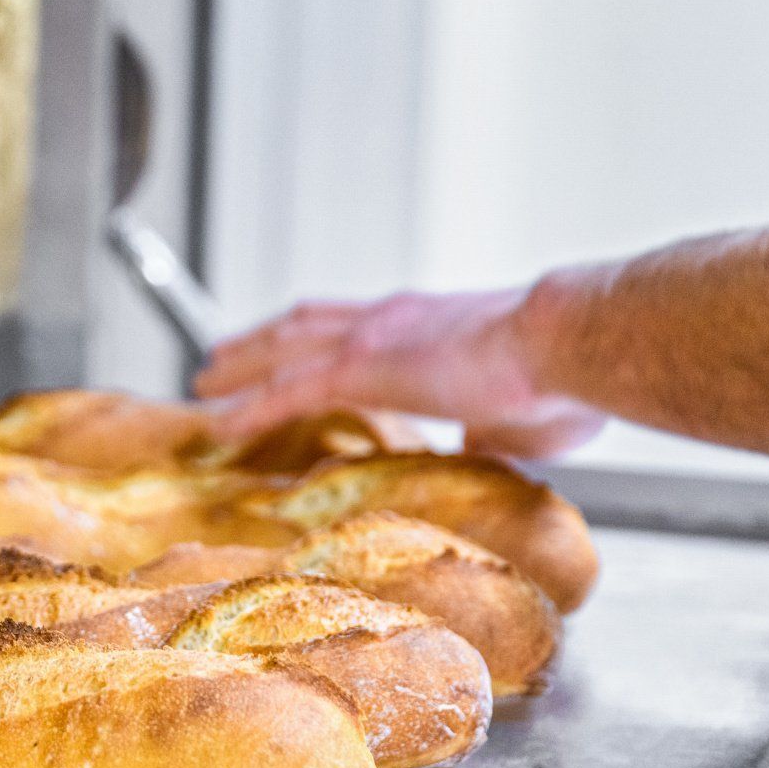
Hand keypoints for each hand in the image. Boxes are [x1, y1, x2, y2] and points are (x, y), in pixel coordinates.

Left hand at [195, 282, 606, 458]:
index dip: (316, 338)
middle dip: (261, 342)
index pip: (354, 325)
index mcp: (425, 324)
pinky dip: (248, 408)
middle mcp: (389, 319)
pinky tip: (217, 425)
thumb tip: (477, 448)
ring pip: (282, 352)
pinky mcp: (361, 367)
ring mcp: (371, 340)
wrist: (563, 344)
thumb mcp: (519, 413)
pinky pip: (286, 392)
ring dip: (239, 367)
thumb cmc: (561, 379)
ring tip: (205, 382)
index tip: (292, 349)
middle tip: (223, 357)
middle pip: (304, 326)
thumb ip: (489, 429)